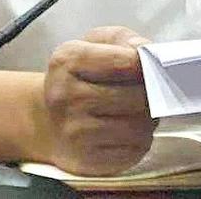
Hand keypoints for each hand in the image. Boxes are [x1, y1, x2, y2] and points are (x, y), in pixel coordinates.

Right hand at [42, 26, 155, 175]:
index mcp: (68, 60)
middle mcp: (67, 96)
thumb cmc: (79, 75)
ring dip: (150, 119)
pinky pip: (134, 151)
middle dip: (152, 94)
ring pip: (139, 127)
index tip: (150, 65)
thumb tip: (146, 51)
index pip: (125, 61)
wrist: (48, 119)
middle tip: (152, 90)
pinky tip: (131, 131)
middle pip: (137, 96)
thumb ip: (123, 39)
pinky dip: (141, 140)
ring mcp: (75, 132)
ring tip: (141, 110)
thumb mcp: (94, 44)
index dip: (146, 63)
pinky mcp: (86, 161)